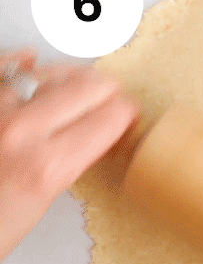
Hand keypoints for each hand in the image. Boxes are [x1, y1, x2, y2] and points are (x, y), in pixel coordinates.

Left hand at [0, 48, 138, 259]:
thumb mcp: (37, 203)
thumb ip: (64, 162)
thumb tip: (88, 135)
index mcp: (47, 165)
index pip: (110, 117)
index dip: (126, 113)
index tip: (129, 114)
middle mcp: (20, 130)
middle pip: (87, 88)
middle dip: (106, 92)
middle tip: (112, 98)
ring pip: (47, 71)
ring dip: (71, 75)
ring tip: (80, 82)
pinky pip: (4, 65)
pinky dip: (19, 60)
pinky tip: (29, 60)